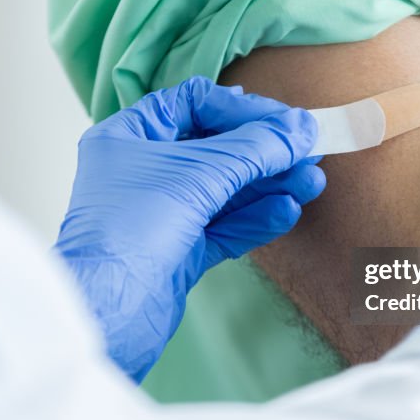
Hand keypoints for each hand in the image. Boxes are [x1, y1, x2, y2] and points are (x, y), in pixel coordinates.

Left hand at [55, 77, 324, 380]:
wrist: (107, 314)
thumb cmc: (129, 232)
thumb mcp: (198, 174)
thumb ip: (253, 148)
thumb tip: (299, 128)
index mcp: (128, 137)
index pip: (193, 105)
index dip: (241, 109)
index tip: (283, 121)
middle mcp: (143, 171)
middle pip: (215, 148)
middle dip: (265, 151)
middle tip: (309, 152)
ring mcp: (161, 213)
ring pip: (225, 191)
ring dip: (270, 185)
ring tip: (312, 182)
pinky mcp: (177, 252)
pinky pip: (225, 226)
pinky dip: (256, 218)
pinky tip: (288, 210)